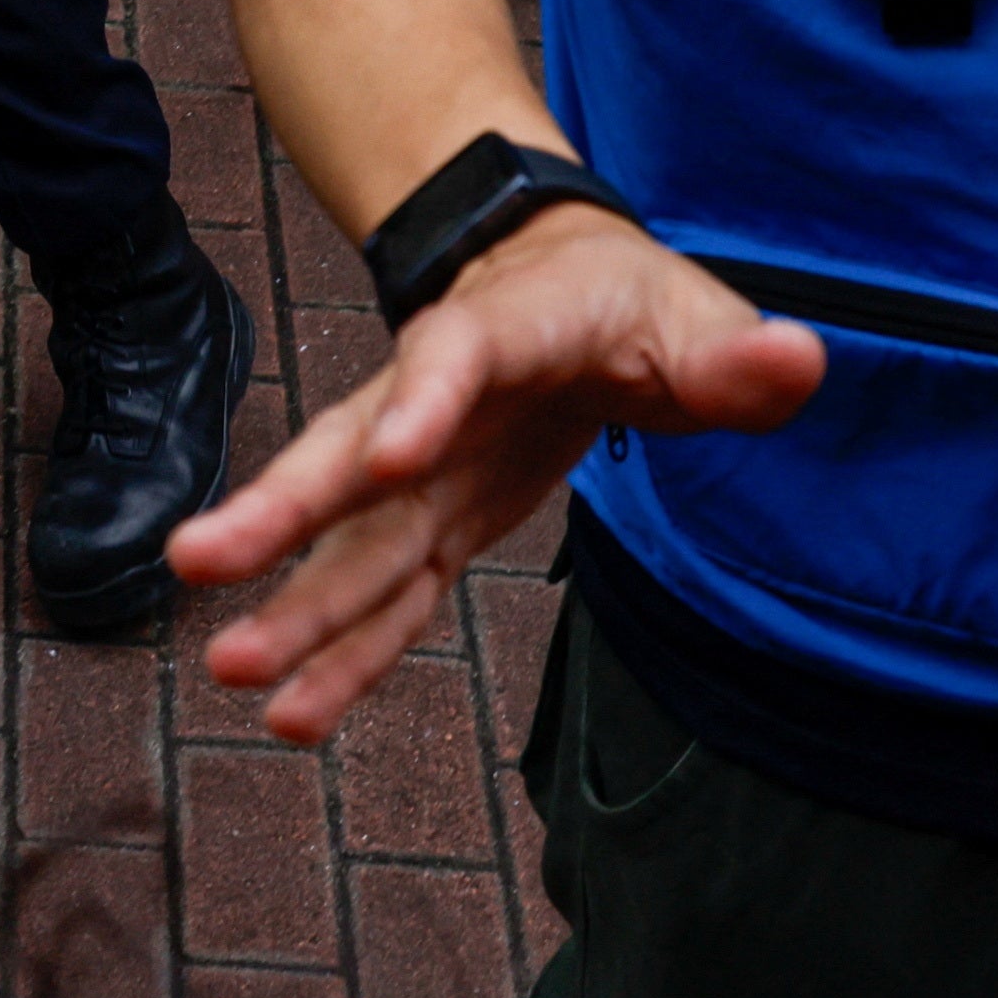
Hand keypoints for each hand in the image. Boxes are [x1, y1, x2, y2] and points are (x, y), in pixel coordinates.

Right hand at [178, 211, 821, 741]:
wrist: (559, 285)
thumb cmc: (627, 301)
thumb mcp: (695, 313)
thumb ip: (738, 351)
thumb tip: (796, 361)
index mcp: (502, 331)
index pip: (453, 358)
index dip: (422, 403)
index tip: (390, 459)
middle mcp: (433, 402)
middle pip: (349, 458)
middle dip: (281, 513)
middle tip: (201, 559)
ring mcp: (420, 471)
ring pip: (348, 541)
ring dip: (291, 605)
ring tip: (230, 668)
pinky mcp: (430, 523)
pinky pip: (381, 595)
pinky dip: (340, 653)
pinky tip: (292, 712)